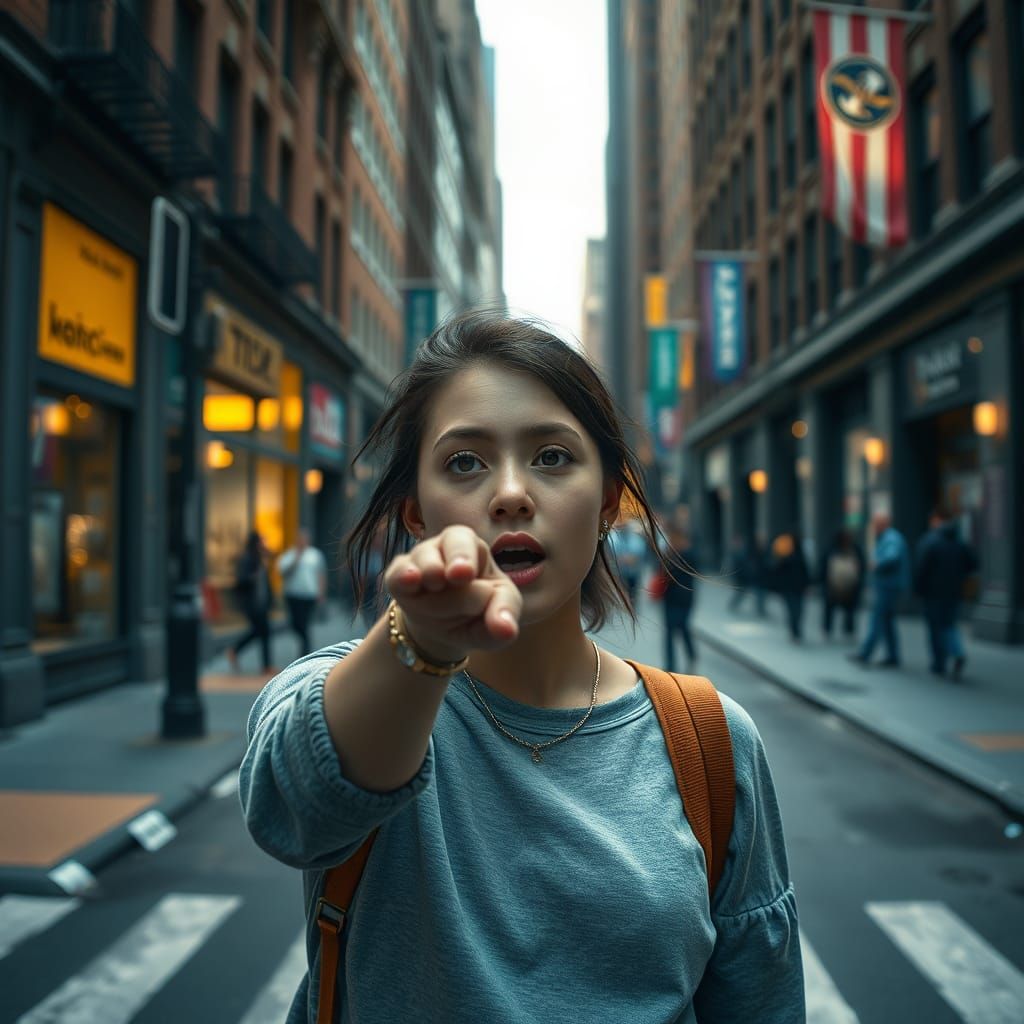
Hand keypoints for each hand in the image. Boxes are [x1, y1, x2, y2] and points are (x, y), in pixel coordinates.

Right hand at [384, 525, 521, 662]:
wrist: (447, 628)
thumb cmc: (479, 610)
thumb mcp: (498, 613)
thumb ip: (505, 615)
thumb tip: (507, 630)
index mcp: (473, 549)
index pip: (468, 544)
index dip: (465, 558)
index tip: (464, 575)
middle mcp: (444, 547)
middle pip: (448, 543)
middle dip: (454, 557)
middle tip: (458, 576)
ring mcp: (419, 561)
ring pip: (423, 562)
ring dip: (432, 579)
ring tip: (437, 587)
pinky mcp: (397, 579)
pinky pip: (396, 575)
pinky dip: (401, 578)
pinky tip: (409, 582)